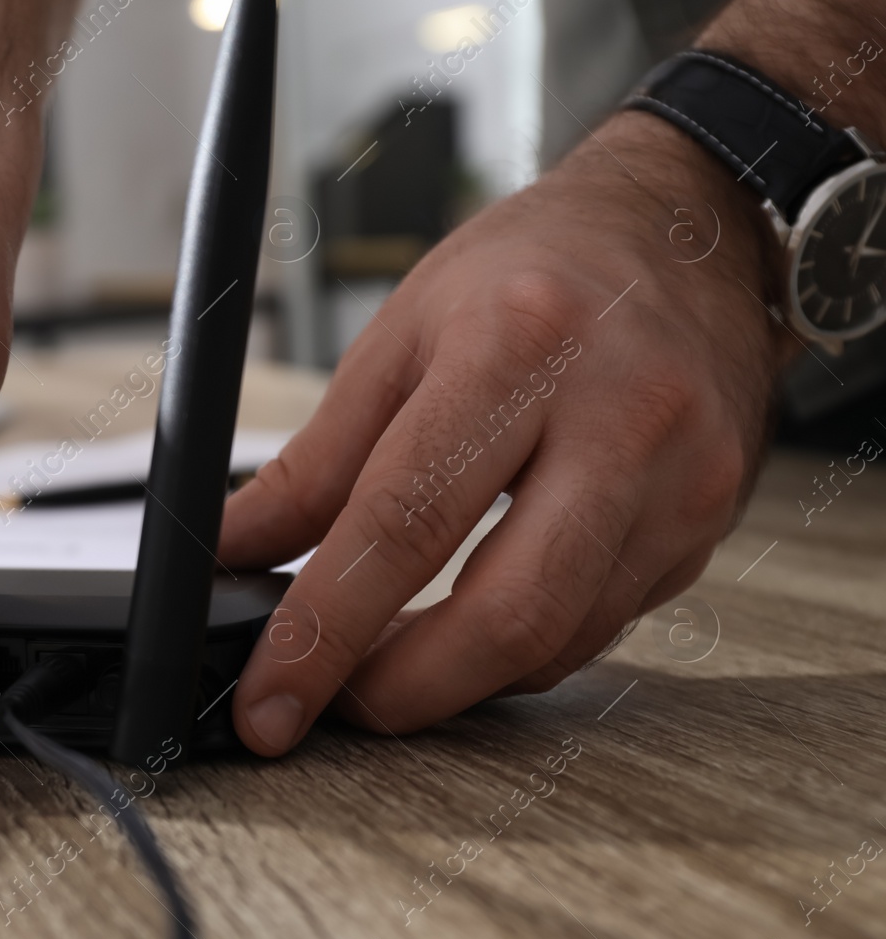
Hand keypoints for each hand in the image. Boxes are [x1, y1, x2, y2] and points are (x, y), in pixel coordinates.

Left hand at [218, 111, 793, 753]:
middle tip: (331, 705)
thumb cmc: (531, 269)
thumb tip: (233, 552)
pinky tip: (467, 627)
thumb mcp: (399, 334)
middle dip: (402, 691)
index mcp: (519, 346)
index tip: (270, 701)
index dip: (324, 631)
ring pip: (558, 641)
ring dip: (457, 679)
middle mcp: (620, 417)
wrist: (686, 233)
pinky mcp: (705, 527)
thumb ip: (314, 462)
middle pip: (505, 615)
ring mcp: (682, 480)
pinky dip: (517, 648)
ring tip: (384, 661)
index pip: (403, 522)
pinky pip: (598, 627)